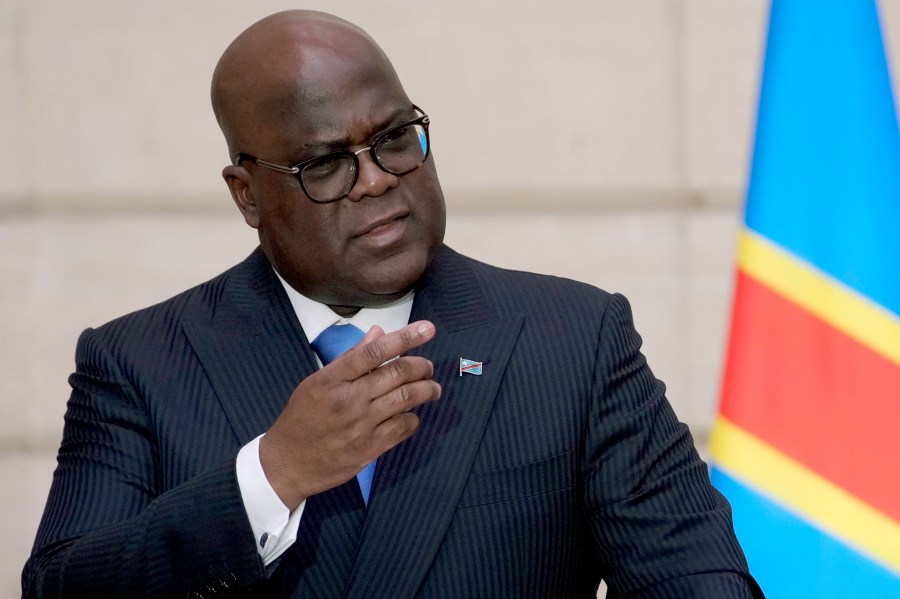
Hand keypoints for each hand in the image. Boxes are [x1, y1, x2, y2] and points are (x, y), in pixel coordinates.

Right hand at [259, 320, 439, 508]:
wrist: (287, 463)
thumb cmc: (302, 417)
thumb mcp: (317, 381)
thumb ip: (351, 357)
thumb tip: (379, 333)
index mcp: (333, 379)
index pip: (375, 351)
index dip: (405, 337)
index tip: (427, 328)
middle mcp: (349, 399)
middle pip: (398, 373)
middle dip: (421, 366)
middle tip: (428, 366)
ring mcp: (361, 425)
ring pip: (407, 399)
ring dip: (427, 390)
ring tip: (433, 388)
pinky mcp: (370, 448)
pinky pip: (404, 427)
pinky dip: (414, 417)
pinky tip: (412, 414)